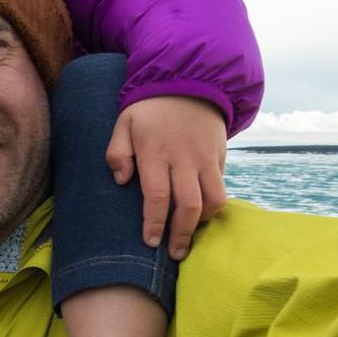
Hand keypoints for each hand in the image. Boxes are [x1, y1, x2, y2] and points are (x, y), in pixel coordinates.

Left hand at [105, 96, 228, 260]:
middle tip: (174, 254)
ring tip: (190, 236)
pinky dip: (213, 205)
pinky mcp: (220, 157)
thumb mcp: (124, 122)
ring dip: (202, 223)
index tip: (151, 242)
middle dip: (182, 234)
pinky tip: (201, 215)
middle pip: (188, 205)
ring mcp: (205, 158)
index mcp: (155, 152)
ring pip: (213, 200)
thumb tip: (120, 180)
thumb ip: (116, 152)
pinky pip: (221, 187)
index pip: (157, 196)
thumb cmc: (151, 108)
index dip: (155, 223)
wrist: (191, 82)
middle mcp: (183, 158)